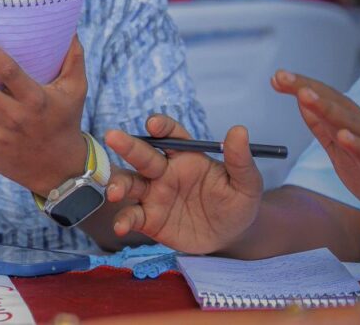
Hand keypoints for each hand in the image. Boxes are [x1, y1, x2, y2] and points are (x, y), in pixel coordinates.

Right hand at [104, 115, 262, 253]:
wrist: (232, 236)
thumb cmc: (237, 202)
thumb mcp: (246, 183)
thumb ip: (240, 159)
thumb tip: (239, 131)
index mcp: (185, 155)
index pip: (169, 135)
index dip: (160, 126)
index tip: (153, 124)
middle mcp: (163, 171)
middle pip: (142, 155)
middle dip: (126, 145)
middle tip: (112, 136)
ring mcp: (153, 195)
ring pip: (129, 183)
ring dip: (118, 184)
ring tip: (115, 192)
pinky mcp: (149, 219)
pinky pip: (132, 216)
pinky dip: (123, 220)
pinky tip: (121, 227)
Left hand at [271, 70, 359, 229]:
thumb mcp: (340, 149)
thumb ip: (321, 126)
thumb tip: (301, 103)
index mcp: (350, 123)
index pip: (324, 98)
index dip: (299, 86)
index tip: (276, 77)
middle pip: (333, 103)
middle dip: (306, 88)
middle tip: (281, 76)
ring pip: (349, 122)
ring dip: (326, 108)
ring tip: (304, 96)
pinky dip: (357, 144)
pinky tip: (344, 137)